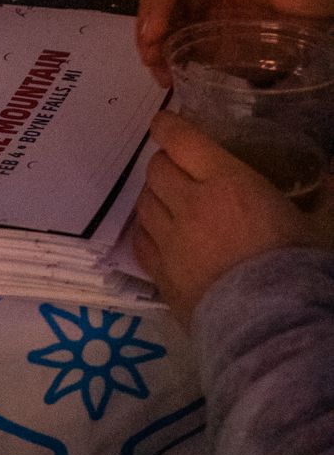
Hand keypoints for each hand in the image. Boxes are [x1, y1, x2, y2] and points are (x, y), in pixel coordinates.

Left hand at [132, 108, 310, 321]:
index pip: (181, 140)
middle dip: (165, 164)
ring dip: (154, 198)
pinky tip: (158, 236)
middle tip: (178, 171)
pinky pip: (140, 243)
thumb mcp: (318, 224)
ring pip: (144, 203)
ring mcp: (172, 242)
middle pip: (156, 169)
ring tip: (168, 203)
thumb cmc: (299, 268)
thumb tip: (333, 173)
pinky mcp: (163, 277)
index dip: (168, 127)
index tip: (165, 124)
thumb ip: (322, 196)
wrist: (276, 329)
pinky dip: (147, 233)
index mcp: (227, 183)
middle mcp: (190, 205)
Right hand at [136, 0, 333, 81]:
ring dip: (149, 35)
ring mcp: (194, 3)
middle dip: (151, 5)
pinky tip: (166, 76)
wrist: (325, 26)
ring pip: (157, 12)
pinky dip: (161, 58)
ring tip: (154, 63)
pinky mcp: (197, 35)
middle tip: (152, 36)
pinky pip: (169, 43)